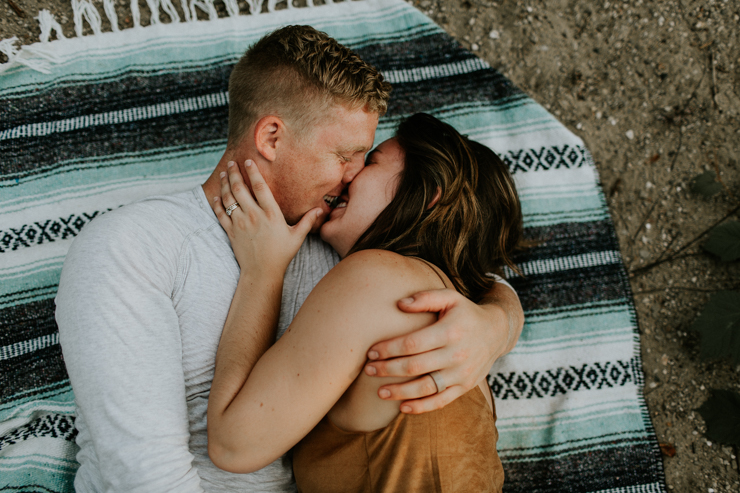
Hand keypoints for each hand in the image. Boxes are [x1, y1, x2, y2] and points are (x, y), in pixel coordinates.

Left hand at [212, 160, 320, 275]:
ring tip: (223, 174)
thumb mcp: (297, 237)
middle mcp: (254, 216)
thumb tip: (319, 210)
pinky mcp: (231, 232)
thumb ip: (307, 221)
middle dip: (234, 173)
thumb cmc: (281, 255)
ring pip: (229, 199)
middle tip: (230, 162)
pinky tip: (216, 195)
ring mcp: (240, 223)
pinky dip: (217, 203)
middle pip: (240, 189)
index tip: (248, 161)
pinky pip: (221, 214)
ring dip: (224, 184)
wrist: (262, 272)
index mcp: (271, 214)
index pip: (260, 188)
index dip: (253, 173)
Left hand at [363, 288, 513, 413]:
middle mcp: (456, 355)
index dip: (389, 349)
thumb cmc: (465, 313)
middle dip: (388, 369)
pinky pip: (441, 401)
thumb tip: (399, 304)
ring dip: (399, 392)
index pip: (412, 344)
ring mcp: (461, 374)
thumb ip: (425, 298)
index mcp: (450, 332)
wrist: (496, 332)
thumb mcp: (450, 297)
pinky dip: (421, 407)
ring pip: (425, 388)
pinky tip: (402, 407)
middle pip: (415, 367)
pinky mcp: (465, 387)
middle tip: (367, 369)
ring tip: (379, 392)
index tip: (371, 352)